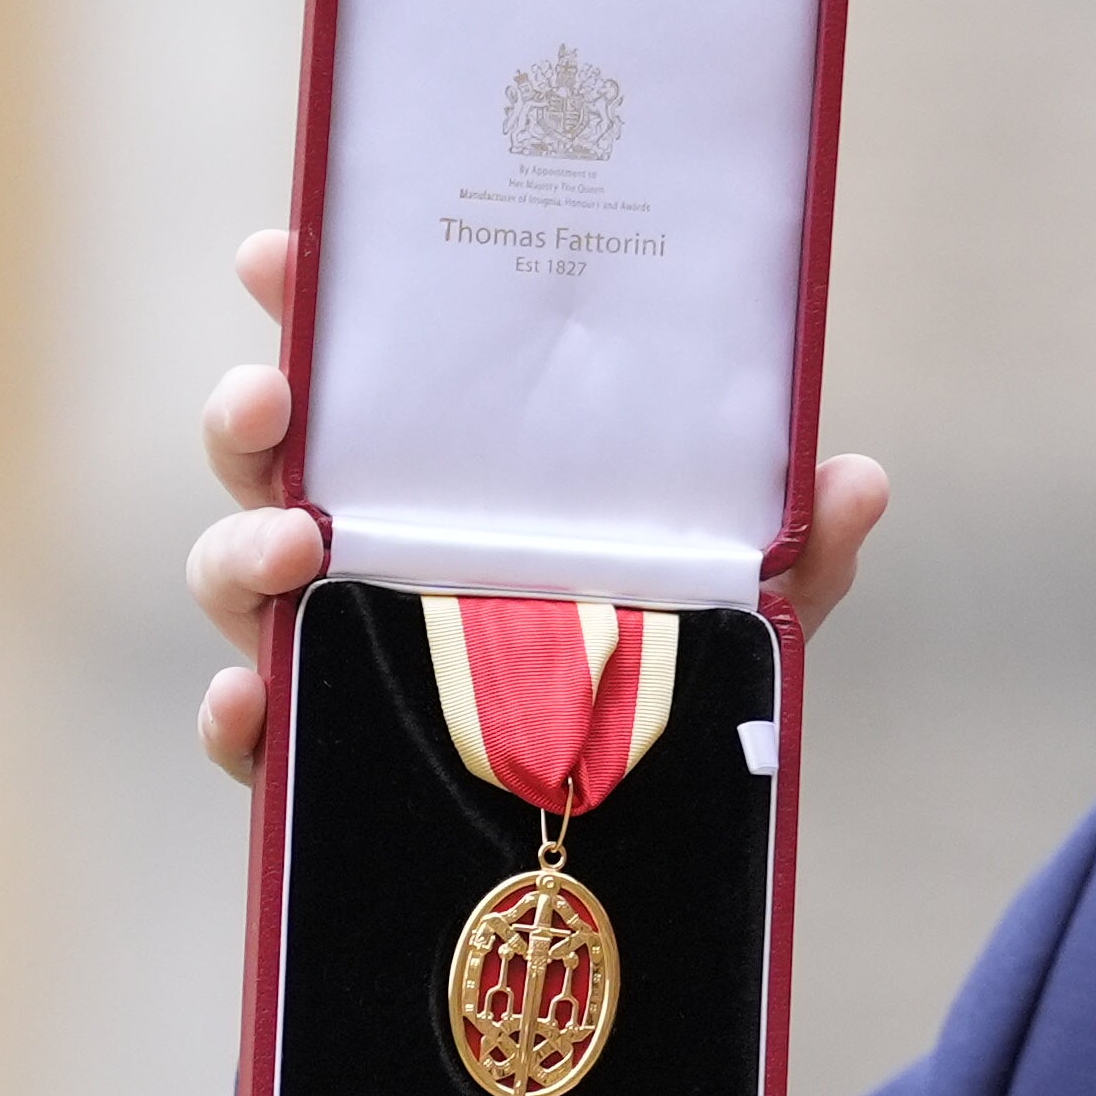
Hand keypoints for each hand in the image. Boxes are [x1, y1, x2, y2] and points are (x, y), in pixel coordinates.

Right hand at [188, 228, 899, 780]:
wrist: (640, 841)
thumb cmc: (666, 679)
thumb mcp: (743, 608)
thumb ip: (797, 550)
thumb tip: (860, 480)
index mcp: (445, 477)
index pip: (359, 372)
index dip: (307, 303)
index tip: (285, 253)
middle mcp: (367, 547)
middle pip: (265, 458)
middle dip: (246, 411)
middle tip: (274, 396)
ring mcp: (330, 648)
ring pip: (235, 579)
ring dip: (240, 552)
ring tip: (296, 547)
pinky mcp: (317, 756)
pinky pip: (250, 735)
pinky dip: (235, 718)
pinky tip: (253, 705)